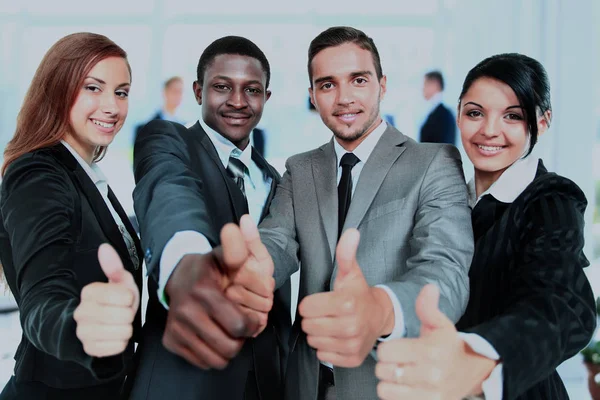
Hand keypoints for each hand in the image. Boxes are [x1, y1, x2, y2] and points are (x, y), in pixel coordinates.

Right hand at [74, 243, 139, 357]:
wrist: (103, 324)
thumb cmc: (116, 300)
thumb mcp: (120, 282)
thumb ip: (114, 266)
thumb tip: (104, 248)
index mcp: (89, 292)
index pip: (124, 296)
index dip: (130, 298)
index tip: (125, 298)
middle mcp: (81, 312)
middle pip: (124, 315)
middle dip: (129, 314)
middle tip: (123, 312)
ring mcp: (83, 332)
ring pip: (122, 332)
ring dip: (127, 328)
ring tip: (120, 323)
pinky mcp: (89, 348)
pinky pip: (118, 347)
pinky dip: (122, 342)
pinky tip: (115, 335)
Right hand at [163, 223, 272, 369]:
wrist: (179, 276)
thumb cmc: (211, 268)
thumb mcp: (227, 254)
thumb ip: (241, 244)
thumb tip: (244, 221)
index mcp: (204, 291)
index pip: (238, 325)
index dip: (252, 325)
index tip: (252, 318)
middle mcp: (186, 312)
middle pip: (229, 347)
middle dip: (241, 339)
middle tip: (240, 326)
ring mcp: (176, 328)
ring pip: (215, 359)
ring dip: (228, 348)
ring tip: (228, 331)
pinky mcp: (170, 341)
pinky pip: (201, 362)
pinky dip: (211, 354)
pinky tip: (213, 335)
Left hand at [299, 229, 394, 367]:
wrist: (381, 317)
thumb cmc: (359, 294)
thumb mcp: (351, 273)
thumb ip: (346, 253)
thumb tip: (351, 232)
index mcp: (346, 304)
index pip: (305, 308)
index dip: (311, 304)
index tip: (323, 301)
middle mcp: (349, 327)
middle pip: (308, 326)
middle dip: (314, 319)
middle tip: (327, 313)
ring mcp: (351, 345)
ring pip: (313, 342)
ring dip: (319, 334)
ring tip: (332, 325)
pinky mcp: (352, 359)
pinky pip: (323, 356)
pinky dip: (327, 348)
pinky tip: (337, 338)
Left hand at [375, 284, 496, 399]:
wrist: (471, 372)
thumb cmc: (449, 347)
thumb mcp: (440, 324)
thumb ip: (427, 307)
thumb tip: (429, 288)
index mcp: (431, 351)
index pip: (386, 352)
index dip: (386, 349)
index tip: (396, 348)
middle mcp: (431, 375)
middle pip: (383, 371)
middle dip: (385, 365)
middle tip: (397, 361)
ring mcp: (430, 394)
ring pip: (385, 389)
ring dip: (388, 382)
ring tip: (399, 375)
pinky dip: (394, 395)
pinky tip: (404, 387)